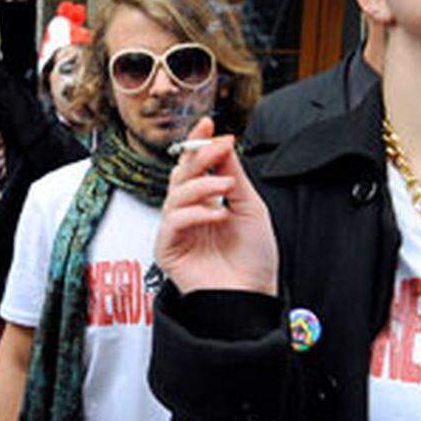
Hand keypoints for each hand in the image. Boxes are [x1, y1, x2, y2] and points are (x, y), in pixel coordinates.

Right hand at [155, 117, 278, 295]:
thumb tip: (222, 143)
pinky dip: (195, 213)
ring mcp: (176, 231)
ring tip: (226, 187)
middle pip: (180, 175)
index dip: (198, 144)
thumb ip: (233, 175)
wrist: (252, 296)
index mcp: (205, 203)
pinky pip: (173, 221)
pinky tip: (217, 215)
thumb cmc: (253, 259)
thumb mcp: (250, 207)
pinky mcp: (167, 249)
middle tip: (216, 145)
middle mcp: (188, 214)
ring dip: (201, 185)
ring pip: (175, 195)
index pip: (195, 167)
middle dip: (197, 157)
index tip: (209, 124)